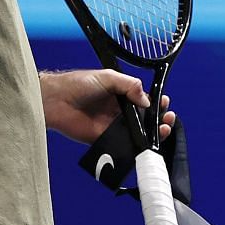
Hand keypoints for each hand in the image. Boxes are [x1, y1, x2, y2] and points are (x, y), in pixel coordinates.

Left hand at [40, 69, 174, 145]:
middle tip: (167, 119)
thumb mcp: (108, 77)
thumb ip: (130, 85)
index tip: (165, 104)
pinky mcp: (104, 140)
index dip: (156, 104)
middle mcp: (118, 111)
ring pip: (137, 134)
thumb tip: (147, 102)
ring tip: (163, 130)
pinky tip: (145, 144)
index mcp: (121, 95)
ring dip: (152, 134)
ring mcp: (112, 126)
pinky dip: (135, 147)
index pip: (144, 101)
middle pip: (145, 119)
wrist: (56, 100)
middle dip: (159, 120)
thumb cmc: (77, 84)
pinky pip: (122, 145)